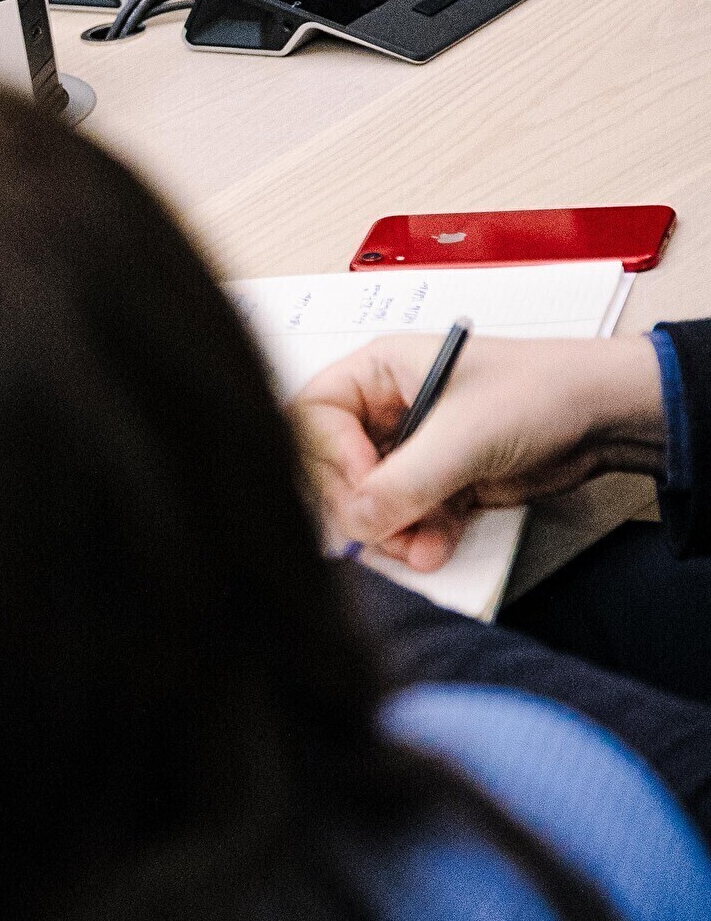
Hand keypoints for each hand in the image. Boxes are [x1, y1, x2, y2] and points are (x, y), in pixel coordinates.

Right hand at [290, 334, 664, 570]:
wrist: (605, 418)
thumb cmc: (539, 392)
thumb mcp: (463, 435)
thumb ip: (404, 482)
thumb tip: (356, 521)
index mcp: (377, 371)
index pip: (315, 416)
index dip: (331, 455)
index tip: (367, 486)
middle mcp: (385, 407)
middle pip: (335, 464)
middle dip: (360, 505)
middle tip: (382, 533)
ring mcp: (412, 447)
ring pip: (369, 498)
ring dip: (389, 530)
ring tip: (417, 549)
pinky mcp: (439, 481)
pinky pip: (406, 515)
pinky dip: (416, 537)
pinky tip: (435, 549)